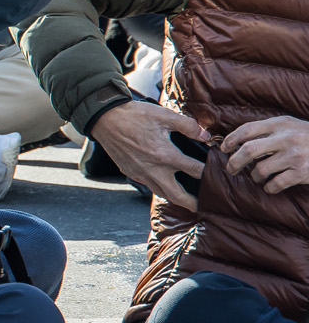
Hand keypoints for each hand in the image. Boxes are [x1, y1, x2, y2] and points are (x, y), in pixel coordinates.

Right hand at [90, 100, 207, 211]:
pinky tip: (165, 182)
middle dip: (193, 204)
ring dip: (176, 198)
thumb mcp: (164, 116)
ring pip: (162, 193)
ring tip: (186, 198)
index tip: (217, 172)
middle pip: (178, 195)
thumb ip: (188, 126)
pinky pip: (149, 185)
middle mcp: (154, 169)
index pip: (195, 170)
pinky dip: (160, 187)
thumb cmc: (135, 115)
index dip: (208, 172)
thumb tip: (205, 137)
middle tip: (204, 207)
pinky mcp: (130, 172)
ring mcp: (140, 173)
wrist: (105, 119)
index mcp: (165, 155)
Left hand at [221, 116, 308, 194]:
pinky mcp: (302, 172)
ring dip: (255, 176)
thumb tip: (236, 141)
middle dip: (234, 162)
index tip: (224, 149)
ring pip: (260, 169)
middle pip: (249, 150)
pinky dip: (269, 187)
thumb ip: (266, 129)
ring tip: (258, 176)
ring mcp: (294, 156)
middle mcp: (286, 138)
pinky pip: (275, 184)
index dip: (231, 140)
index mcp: (280, 124)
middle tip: (231, 169)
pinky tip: (270, 185)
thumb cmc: (306, 136)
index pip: (247, 129)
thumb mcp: (288, 125)